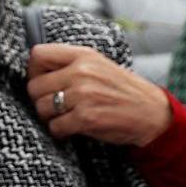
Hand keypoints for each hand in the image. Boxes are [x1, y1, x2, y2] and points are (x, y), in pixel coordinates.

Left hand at [27, 43, 172, 146]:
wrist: (152, 113)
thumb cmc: (120, 89)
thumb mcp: (97, 64)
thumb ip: (68, 63)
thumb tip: (33, 71)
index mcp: (82, 55)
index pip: (37, 55)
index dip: (33, 71)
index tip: (42, 82)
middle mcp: (81, 72)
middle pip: (33, 86)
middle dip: (39, 99)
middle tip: (53, 106)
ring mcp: (84, 95)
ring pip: (41, 107)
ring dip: (48, 117)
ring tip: (63, 116)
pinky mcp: (87, 117)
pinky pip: (55, 126)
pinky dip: (59, 131)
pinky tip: (70, 129)